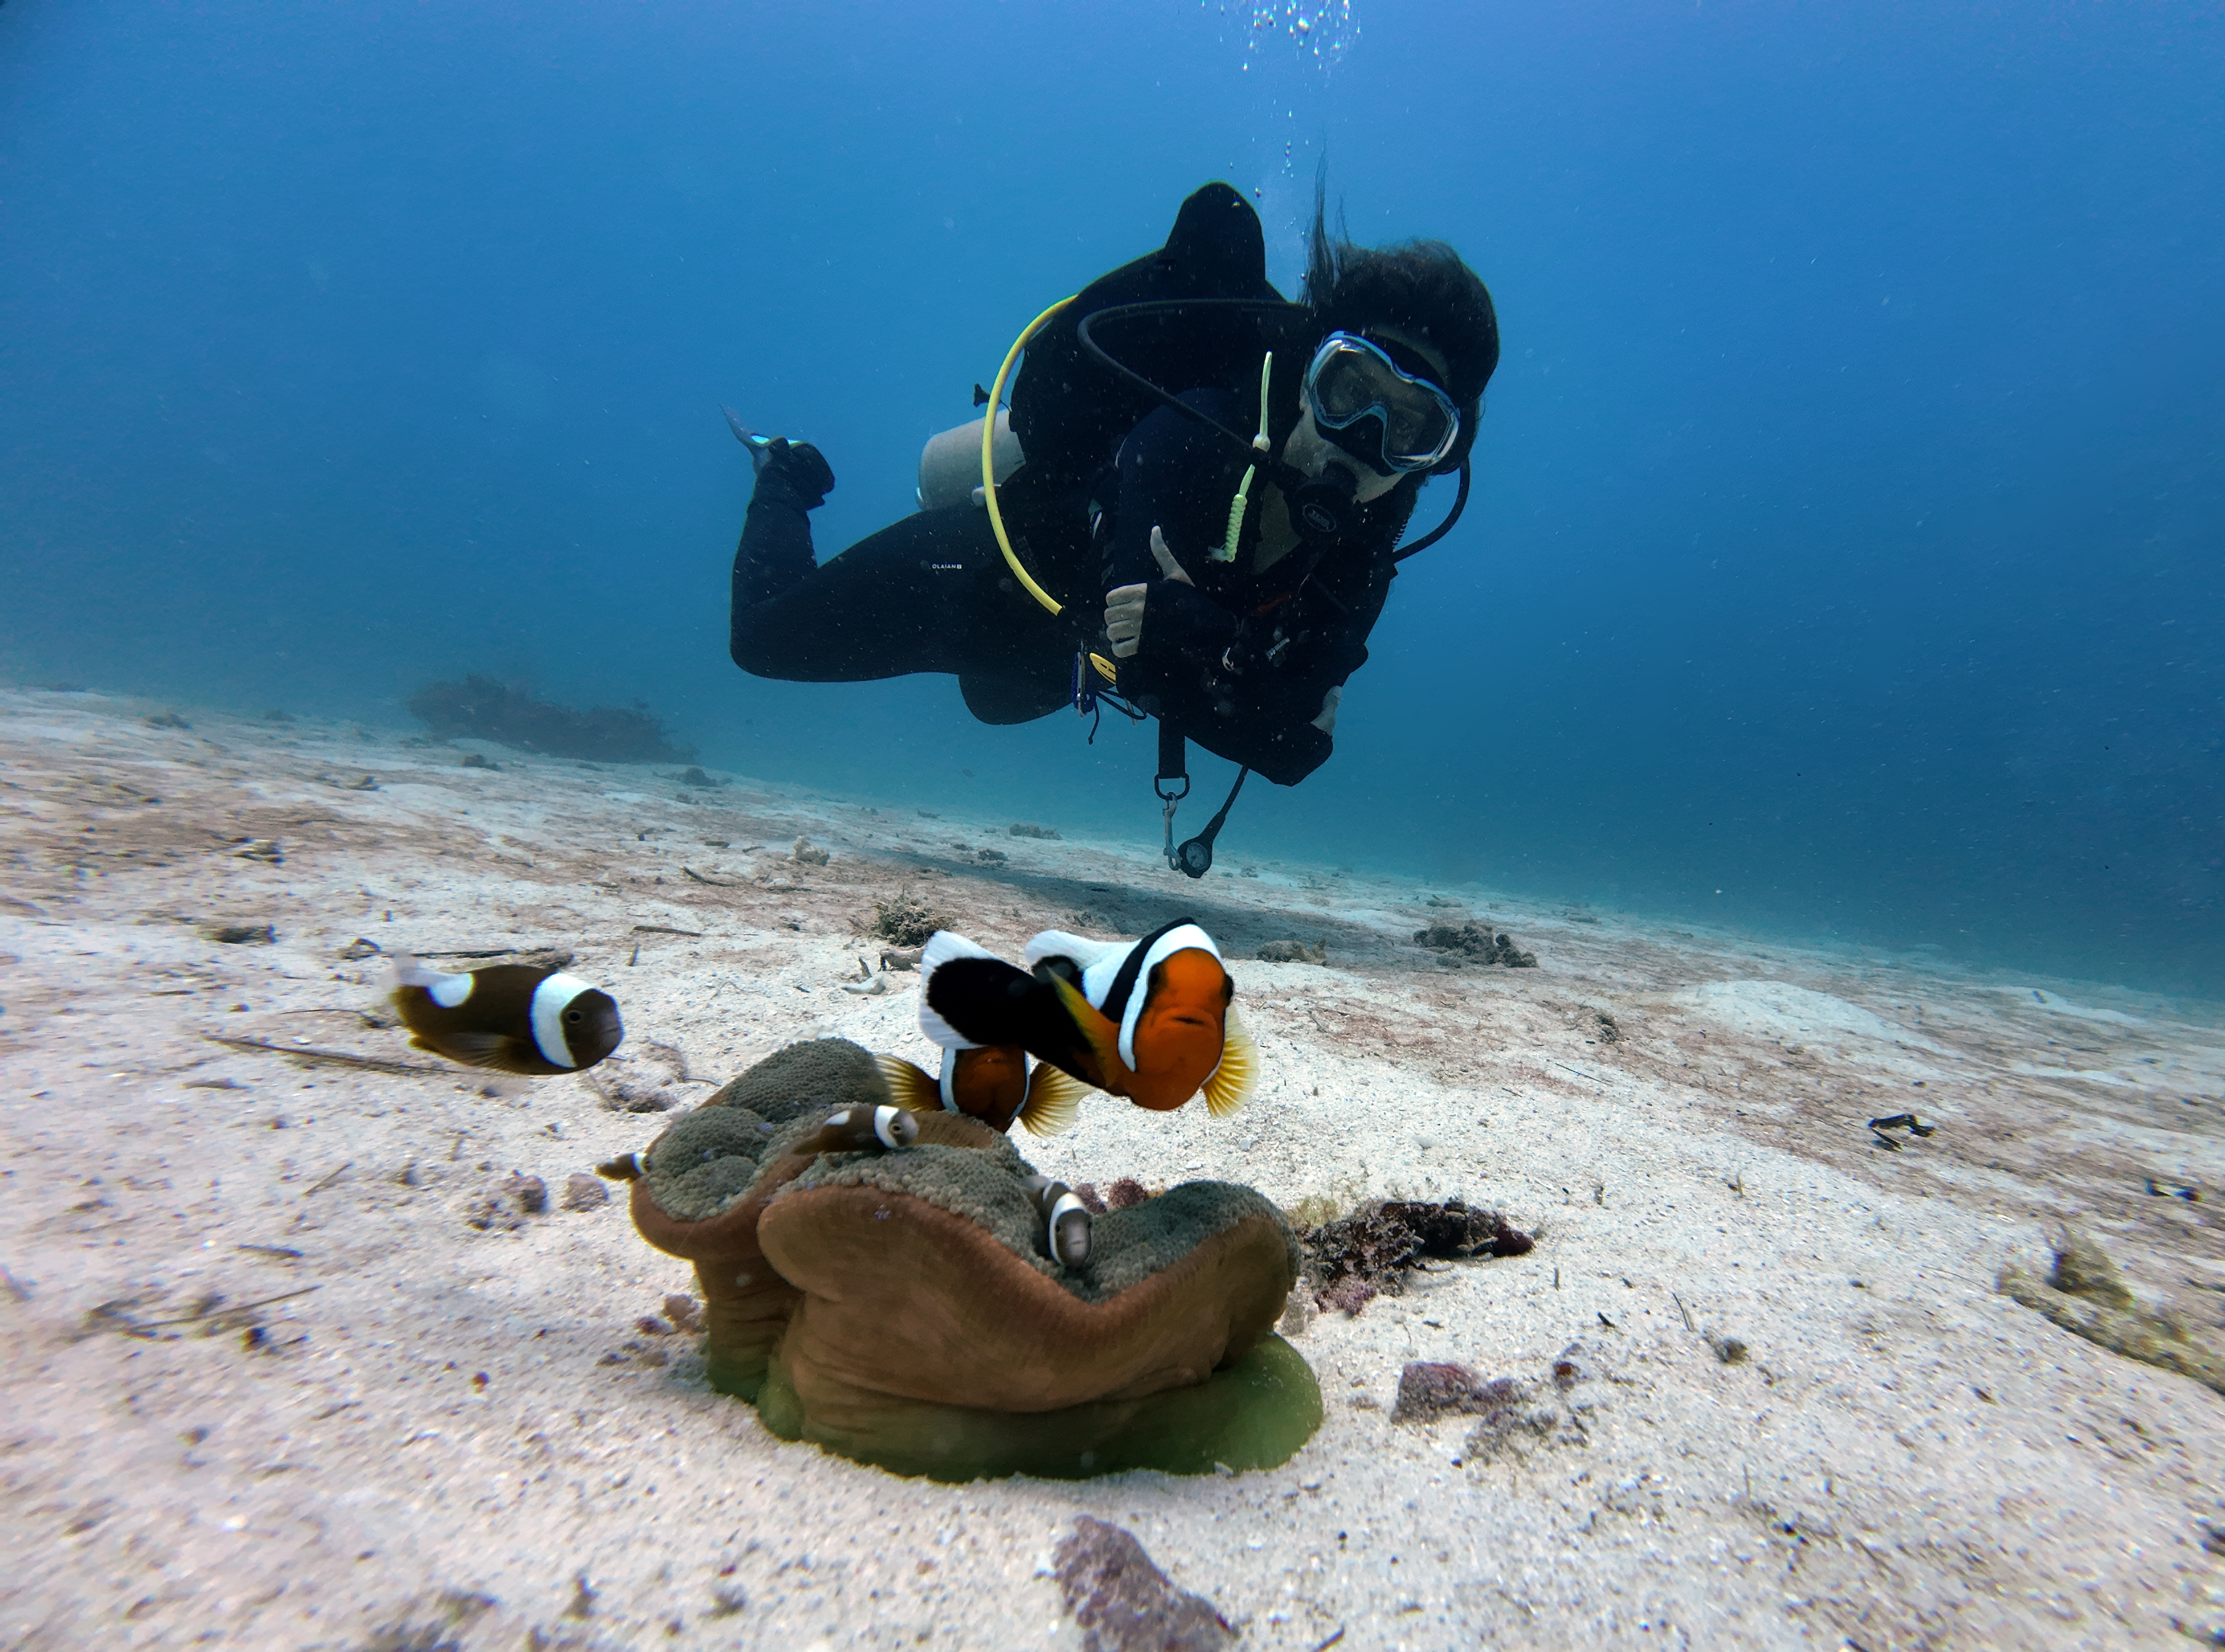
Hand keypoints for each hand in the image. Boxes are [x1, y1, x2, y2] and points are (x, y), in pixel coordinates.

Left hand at [1104, 527, 1195, 658]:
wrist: (1205, 624)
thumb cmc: (1189, 598)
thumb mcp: (1176, 573)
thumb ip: (1161, 553)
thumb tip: (1155, 529)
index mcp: (1142, 591)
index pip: (1111, 597)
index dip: (1115, 601)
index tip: (1124, 604)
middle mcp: (1137, 609)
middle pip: (1108, 615)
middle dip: (1114, 618)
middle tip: (1125, 619)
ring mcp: (1140, 629)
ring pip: (1111, 632)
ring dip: (1115, 633)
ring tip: (1125, 632)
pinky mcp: (1144, 646)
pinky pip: (1119, 650)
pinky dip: (1120, 649)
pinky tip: (1127, 644)